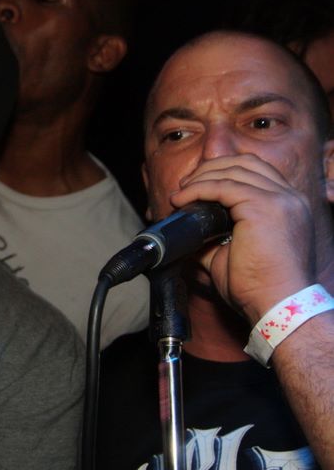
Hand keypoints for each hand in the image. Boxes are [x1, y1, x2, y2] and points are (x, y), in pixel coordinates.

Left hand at [169, 154, 314, 322]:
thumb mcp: (234, 253)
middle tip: (185, 186)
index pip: (256, 171)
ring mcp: (280, 200)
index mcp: (288, 206)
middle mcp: (289, 198)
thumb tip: (187, 231)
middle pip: (245, 163)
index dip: (223, 171)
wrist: (277, 306)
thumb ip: (215, 235)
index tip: (196, 185)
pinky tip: (182, 199)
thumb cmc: (259, 288)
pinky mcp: (264, 207)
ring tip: (180, 194)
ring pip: (233, 170)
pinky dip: (199, 189)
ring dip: (201, 178)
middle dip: (210, 169)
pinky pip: (223, 186)